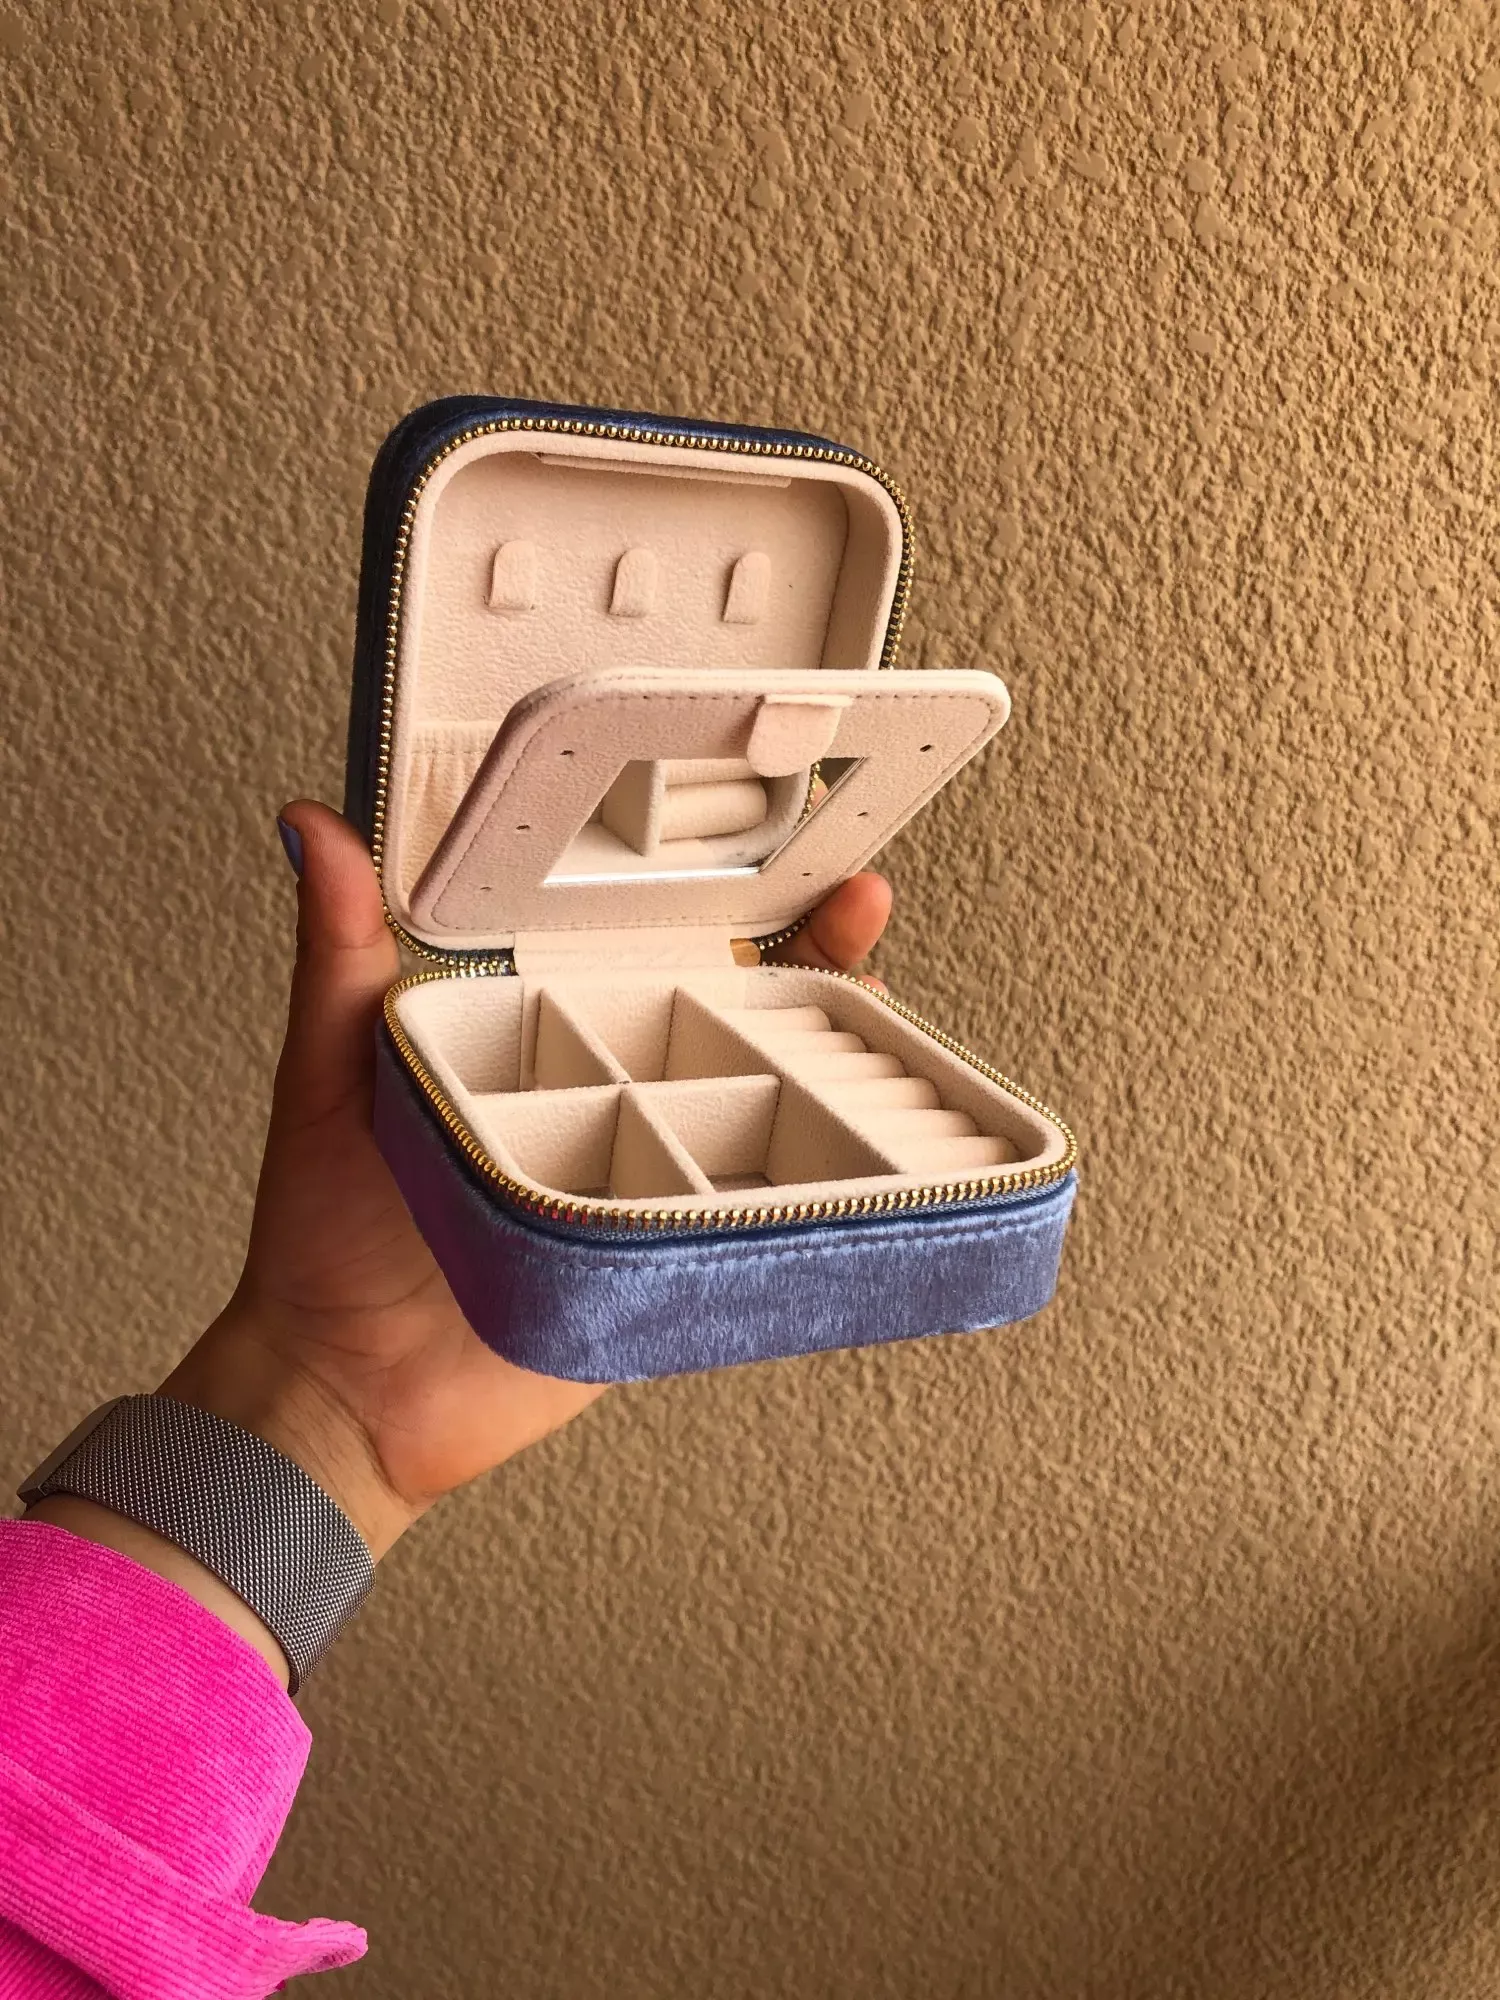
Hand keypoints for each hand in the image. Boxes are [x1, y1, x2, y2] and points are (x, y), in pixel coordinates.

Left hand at [160, 804, 892, 1563]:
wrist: (350, 1398)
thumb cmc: (326, 1237)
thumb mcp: (330, 1071)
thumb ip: (340, 956)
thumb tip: (312, 824)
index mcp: (537, 1040)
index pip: (642, 947)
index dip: (713, 896)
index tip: (773, 842)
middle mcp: (606, 1100)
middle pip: (727, 1017)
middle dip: (805, 963)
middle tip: (857, 907)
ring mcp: (649, 1180)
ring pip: (761, 1109)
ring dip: (831, 1064)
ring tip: (882, 1019)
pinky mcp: (671, 1257)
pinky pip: (758, 1215)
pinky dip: (821, 1184)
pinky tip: (873, 1151)